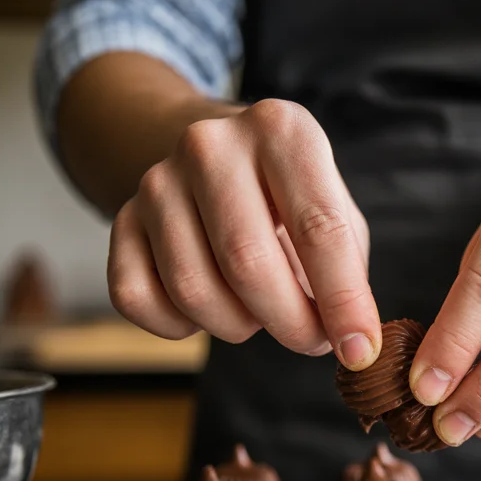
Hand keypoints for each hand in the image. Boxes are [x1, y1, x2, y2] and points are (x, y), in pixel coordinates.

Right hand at [106, 99, 380, 368]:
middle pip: (248, 263)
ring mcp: (156, 181)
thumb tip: (351, 340)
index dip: (343, 300)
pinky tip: (208, 307)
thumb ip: (347, 267)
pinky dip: (180, 325)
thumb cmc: (287, 191)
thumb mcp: (333, 205)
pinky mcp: (120, 220)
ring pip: (193, 290)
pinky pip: (140, 300)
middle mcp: (210, 145)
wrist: (207, 152)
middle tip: (313, 342)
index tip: (360, 349)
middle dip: (290, 323)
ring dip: (237, 326)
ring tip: (260, 311)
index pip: (318, 228)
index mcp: (280, 130)